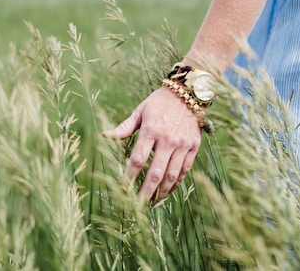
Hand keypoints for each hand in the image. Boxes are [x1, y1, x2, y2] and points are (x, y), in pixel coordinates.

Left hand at [102, 86, 201, 202]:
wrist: (187, 94)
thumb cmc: (159, 102)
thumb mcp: (140, 111)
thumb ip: (124, 127)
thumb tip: (105, 136)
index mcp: (151, 130)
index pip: (137, 159)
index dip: (128, 177)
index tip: (122, 189)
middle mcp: (168, 139)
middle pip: (155, 173)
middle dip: (145, 192)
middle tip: (137, 206)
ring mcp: (182, 144)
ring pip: (172, 175)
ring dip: (161, 192)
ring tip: (153, 202)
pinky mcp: (193, 146)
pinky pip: (185, 169)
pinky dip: (176, 182)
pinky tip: (168, 190)